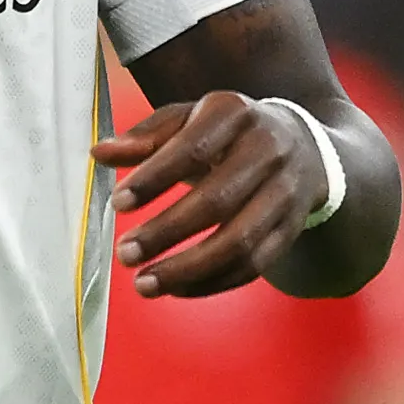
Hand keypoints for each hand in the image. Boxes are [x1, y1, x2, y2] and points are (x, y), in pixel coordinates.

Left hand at [93, 91, 319, 295]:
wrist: (303, 147)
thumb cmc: (226, 134)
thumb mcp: (187, 119)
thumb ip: (144, 136)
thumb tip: (99, 153)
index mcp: (235, 115)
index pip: (193, 149)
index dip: (154, 178)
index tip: (118, 204)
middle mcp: (268, 152)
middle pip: (218, 201)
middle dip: (166, 232)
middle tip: (125, 253)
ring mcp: (286, 193)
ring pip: (240, 241)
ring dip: (189, 269)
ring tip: (144, 284)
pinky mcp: (292, 229)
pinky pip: (255, 265)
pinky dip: (214, 282)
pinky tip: (176, 289)